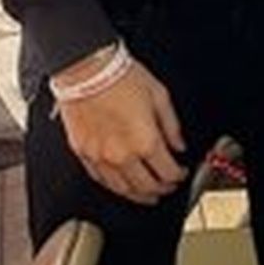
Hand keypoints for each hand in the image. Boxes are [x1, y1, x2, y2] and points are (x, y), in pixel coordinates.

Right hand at [57, 56, 187, 204]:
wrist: (86, 68)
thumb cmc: (120, 76)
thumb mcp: (159, 95)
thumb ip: (172, 126)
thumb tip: (179, 144)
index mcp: (145, 141)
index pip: (167, 173)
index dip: (178, 176)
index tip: (181, 172)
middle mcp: (122, 155)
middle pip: (146, 187)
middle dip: (161, 190)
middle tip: (167, 187)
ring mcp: (100, 157)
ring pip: (122, 189)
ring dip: (138, 195)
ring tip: (147, 195)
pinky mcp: (82, 153)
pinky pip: (100, 179)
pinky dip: (114, 186)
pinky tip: (120, 185)